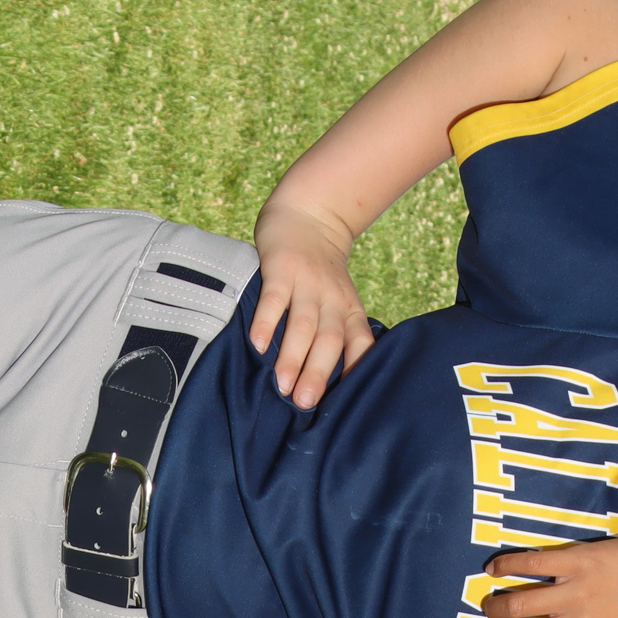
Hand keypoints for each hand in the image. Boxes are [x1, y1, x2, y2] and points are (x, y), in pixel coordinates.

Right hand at [249, 201, 377, 409]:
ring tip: (280, 385)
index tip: (345, 403)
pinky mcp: (282, 267)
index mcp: (349, 310)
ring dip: (292, 356)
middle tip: (304, 402)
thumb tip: (320, 384)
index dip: (355, 372)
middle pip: (329, 340)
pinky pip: (275, 298)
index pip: (360, 344)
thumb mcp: (339, 301)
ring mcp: (308, 282)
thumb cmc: (322, 271)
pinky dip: (267, 322)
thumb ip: (334, 334)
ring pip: (304, 324)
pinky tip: (258, 345)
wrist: (310, 214)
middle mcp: (332, 299)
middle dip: (317, 373)